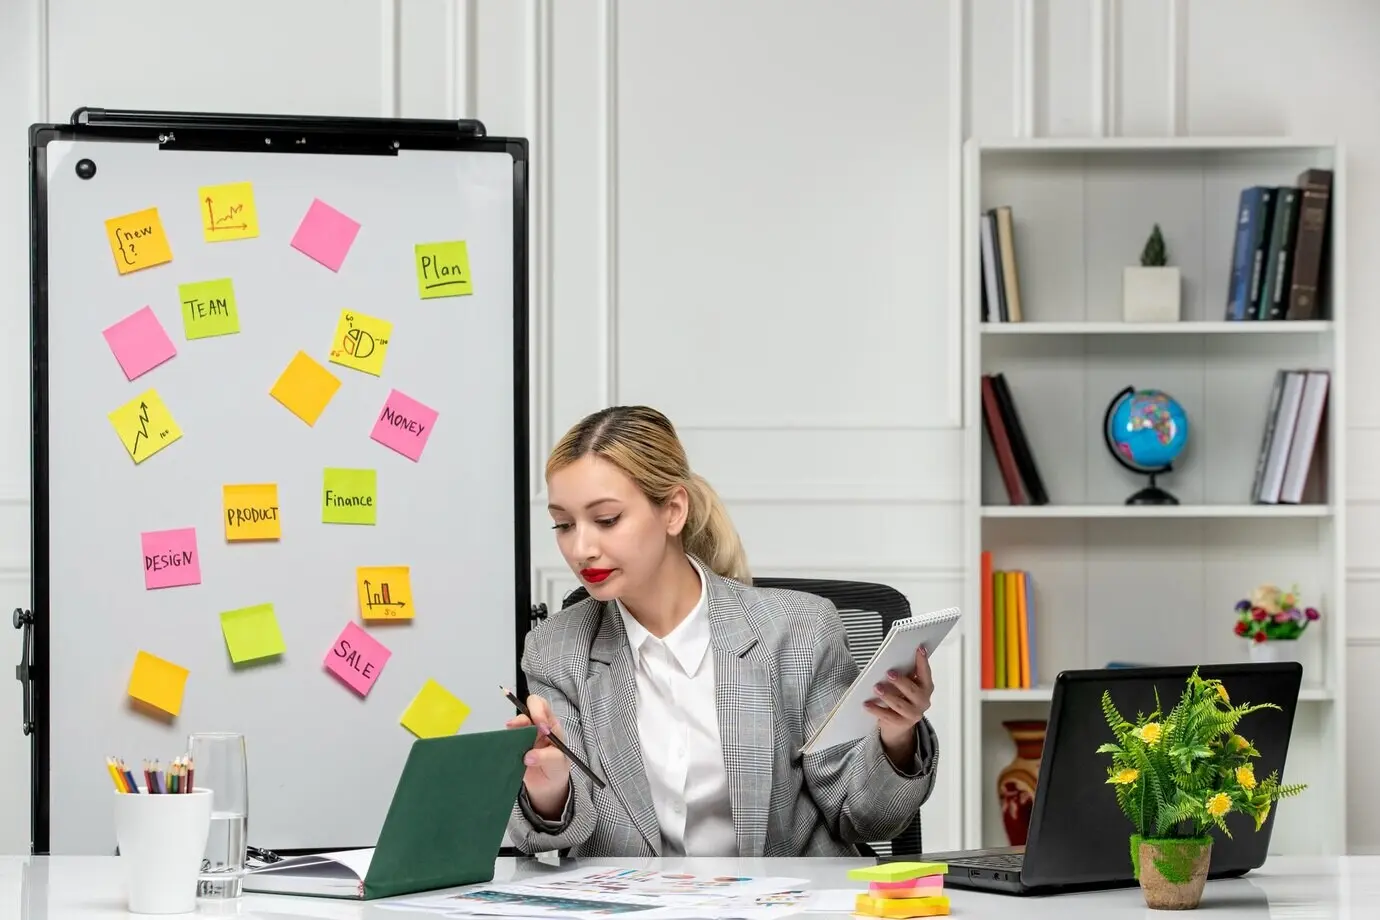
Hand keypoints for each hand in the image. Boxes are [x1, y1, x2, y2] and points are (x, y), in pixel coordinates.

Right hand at [505, 694, 570, 819]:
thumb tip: (529, 756)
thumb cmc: (556, 768)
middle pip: (525, 711)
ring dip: (512, 731)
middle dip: (521, 718)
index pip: (543, 706)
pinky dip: (505, 742)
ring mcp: (524, 736)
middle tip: (517, 727)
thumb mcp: (558, 763)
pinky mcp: (514, 746)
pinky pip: (507, 740)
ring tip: (511, 740)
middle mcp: (536, 727)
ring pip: (514, 725)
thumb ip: (547, 757)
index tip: (539, 726)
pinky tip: (506, 749)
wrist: (547, 786)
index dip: (538, 711)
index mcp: (551, 725)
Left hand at [864, 645, 934, 762]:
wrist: (899, 724)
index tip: (919, 649)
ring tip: (876, 688)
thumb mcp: (906, 684)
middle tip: (889, 673)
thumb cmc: (902, 697)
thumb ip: (905, 673)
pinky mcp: (901, 724)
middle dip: (901, 681)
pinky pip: (888, 716)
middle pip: (913, 691)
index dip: (923, 661)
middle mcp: (923, 701)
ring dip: (888, 696)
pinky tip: (867, 704)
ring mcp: (913, 714)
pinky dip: (876, 709)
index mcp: (926, 687)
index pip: (925, 673)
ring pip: (900, 704)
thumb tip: (895, 657)